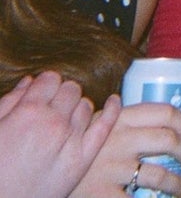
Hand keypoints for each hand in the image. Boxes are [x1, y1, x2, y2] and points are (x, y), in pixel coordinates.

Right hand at [0, 71, 119, 197]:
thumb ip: (9, 102)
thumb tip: (29, 81)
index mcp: (28, 112)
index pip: (51, 78)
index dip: (45, 84)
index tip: (42, 91)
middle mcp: (53, 122)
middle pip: (71, 89)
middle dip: (61, 94)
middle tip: (51, 107)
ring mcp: (71, 140)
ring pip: (86, 105)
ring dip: (76, 108)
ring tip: (64, 119)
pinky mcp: (83, 159)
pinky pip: (106, 126)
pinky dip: (113, 109)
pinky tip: (114, 100)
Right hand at [69, 102, 180, 197]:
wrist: (41, 171)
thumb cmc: (81, 150)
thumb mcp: (100, 126)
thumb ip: (124, 118)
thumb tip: (168, 116)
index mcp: (120, 118)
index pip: (164, 112)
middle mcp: (119, 140)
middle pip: (169, 141)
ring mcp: (112, 168)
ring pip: (162, 175)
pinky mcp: (105, 194)